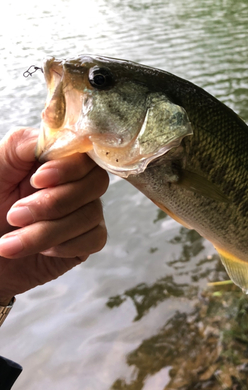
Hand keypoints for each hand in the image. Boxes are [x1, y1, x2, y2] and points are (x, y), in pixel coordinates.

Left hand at [0, 128, 108, 304]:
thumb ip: (22, 144)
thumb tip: (55, 138)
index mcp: (54, 160)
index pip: (83, 153)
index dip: (68, 167)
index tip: (37, 180)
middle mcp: (75, 183)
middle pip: (95, 182)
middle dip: (54, 202)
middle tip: (15, 216)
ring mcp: (84, 212)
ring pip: (90, 214)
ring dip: (48, 231)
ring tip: (10, 244)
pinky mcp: (87, 241)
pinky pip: (95, 239)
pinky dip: (65, 246)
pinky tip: (41, 252)